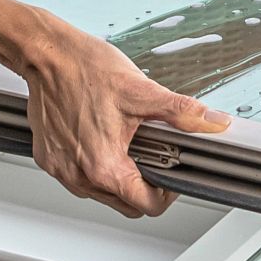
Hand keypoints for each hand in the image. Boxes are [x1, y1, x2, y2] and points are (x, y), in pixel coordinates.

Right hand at [15, 14, 230, 218]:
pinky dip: (93, 163)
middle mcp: (79, 176)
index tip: (170, 172)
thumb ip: (182, 112)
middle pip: (124, 203)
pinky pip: (78, 175)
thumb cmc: (85, 68)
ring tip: (125, 141)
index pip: (146, 206)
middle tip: (151, 154)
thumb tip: (214, 122)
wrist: (46, 53)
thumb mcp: (141, 90)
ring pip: (101, 191)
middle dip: (143, 184)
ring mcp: (61, 170)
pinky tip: (99, 136)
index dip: (167, 192)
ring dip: (118, 174)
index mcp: (104, 166)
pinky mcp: (49, 158)